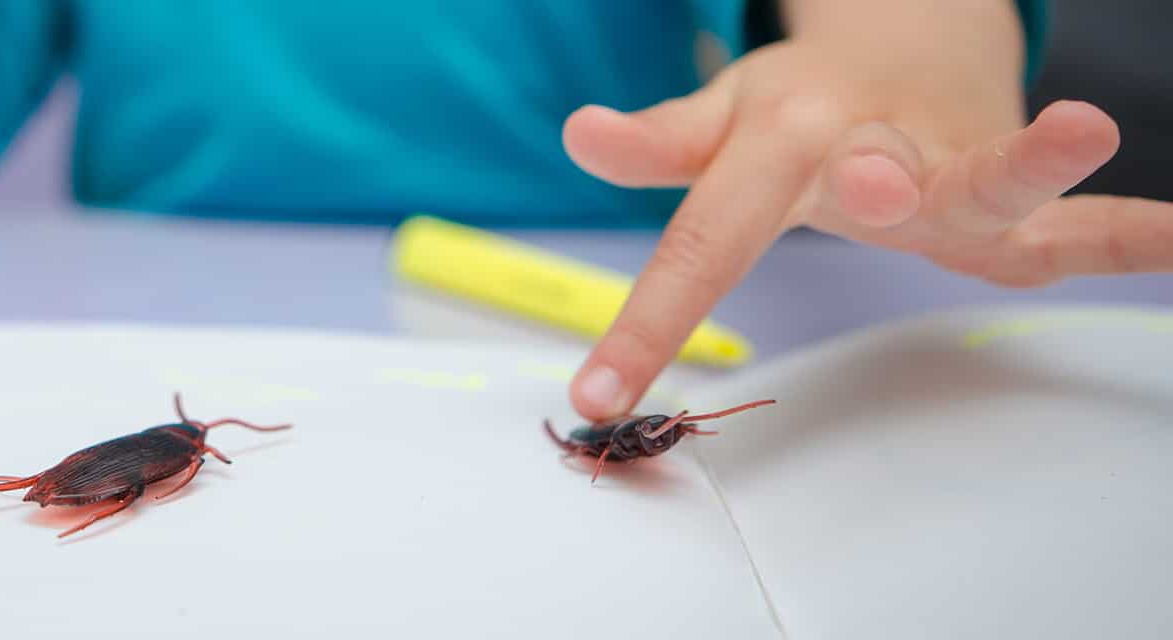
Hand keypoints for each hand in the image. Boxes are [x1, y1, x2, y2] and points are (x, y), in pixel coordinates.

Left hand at [558, 3, 1172, 420]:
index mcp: (784, 144)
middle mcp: (875, 154)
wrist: (901, 53)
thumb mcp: (720, 122)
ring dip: (1034, 163)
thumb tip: (580, 134)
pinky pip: (1076, 226)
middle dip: (883, 183)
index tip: (602, 392)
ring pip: (991, 179)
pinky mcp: (1008, 202)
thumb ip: (658, 141)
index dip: (648, 323)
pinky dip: (1135, 231)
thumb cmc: (800, 107)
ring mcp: (951, 176)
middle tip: (877, 184)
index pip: (705, 243)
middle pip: (879, 178)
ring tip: (1083, 132)